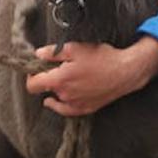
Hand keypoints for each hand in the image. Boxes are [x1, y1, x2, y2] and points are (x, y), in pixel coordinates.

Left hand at [25, 38, 157, 116]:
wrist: (125, 72)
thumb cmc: (103, 58)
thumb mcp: (76, 48)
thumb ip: (53, 52)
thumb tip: (37, 55)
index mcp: (60, 80)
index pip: (32, 85)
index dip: (31, 75)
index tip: (36, 69)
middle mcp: (65, 95)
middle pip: (46, 89)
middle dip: (48, 78)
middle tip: (59, 66)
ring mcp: (75, 105)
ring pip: (57, 98)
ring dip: (58, 88)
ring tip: (72, 76)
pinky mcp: (85, 109)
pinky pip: (67, 109)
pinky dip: (63, 103)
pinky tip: (64, 96)